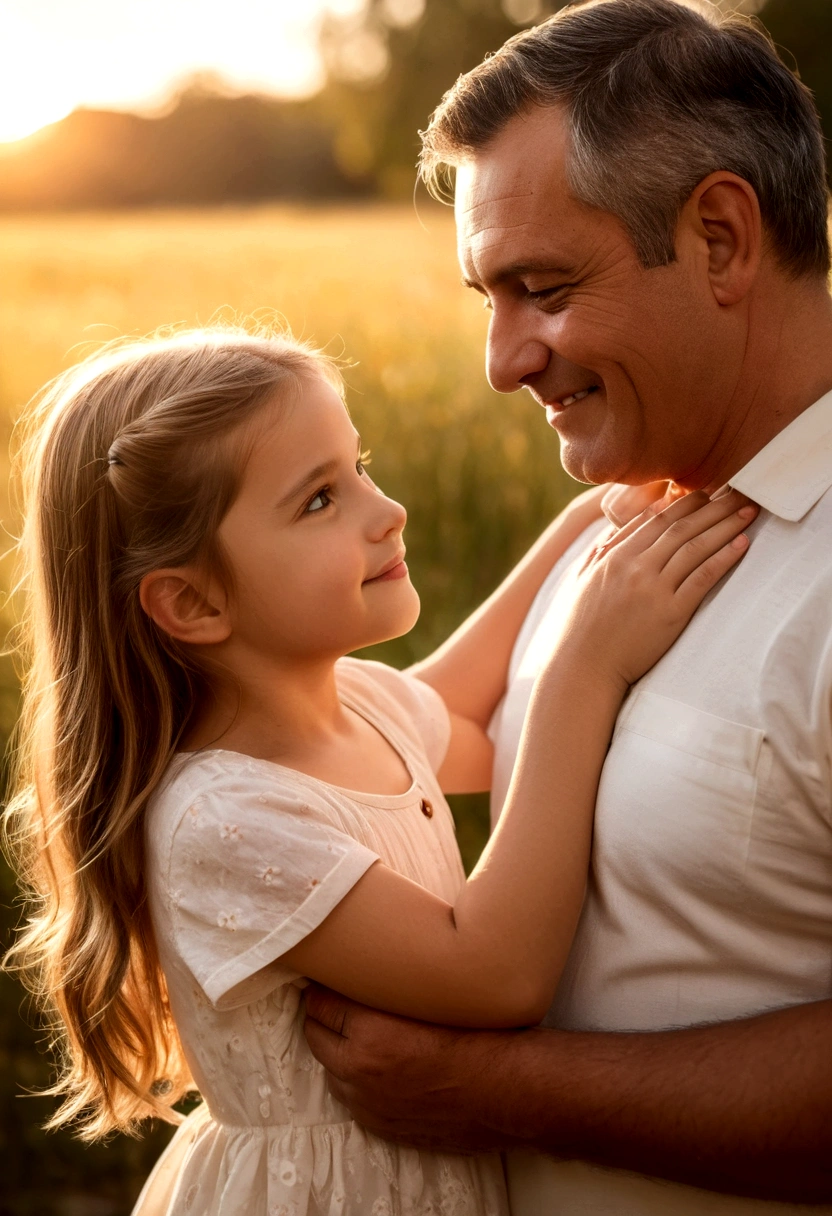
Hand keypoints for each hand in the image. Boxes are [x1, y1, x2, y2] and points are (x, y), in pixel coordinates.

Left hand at [303, 984, 516, 1152]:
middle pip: (315, 1034)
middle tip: (335, 999)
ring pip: (330, 1069)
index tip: (328, 975)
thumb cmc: (481, 1035)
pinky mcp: (382, 1127)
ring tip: (354, 1032)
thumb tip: (369, 968)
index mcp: (370, 1032)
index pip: (321, 1002)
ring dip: (336, 1050)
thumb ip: (394, 987)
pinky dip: (353, 1081)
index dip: (324, 986)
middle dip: (322, 1016)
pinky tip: (373, 1066)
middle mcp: (360, 1070)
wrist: (510, 1091)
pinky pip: (349, 1099)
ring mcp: (369, 1103)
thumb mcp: (434, 997)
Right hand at [550, 488, 757, 693]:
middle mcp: (635, 567)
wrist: (582, 668)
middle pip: (681, 527)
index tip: (706, 493)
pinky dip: (723, 558)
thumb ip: (599, 553)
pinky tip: (741, 543)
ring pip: (695, 547)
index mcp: (614, 557)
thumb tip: (613, 531)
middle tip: (738, 492)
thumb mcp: (580, 581)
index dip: (685, 502)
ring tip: (747, 511)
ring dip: (725, 525)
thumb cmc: (578, 629)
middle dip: (713, 506)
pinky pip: (703, 578)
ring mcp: (653, 589)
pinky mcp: (670, 614)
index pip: (656, 519)